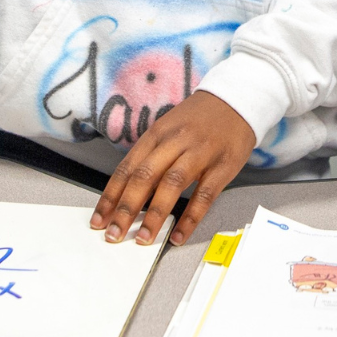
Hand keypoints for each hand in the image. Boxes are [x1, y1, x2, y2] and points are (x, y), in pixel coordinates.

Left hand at [90, 90, 256, 246]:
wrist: (238, 99)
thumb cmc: (199, 118)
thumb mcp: (169, 128)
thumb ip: (151, 156)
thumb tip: (128, 192)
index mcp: (158, 133)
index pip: (127, 168)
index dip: (111, 196)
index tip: (98, 219)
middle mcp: (176, 141)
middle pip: (145, 176)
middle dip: (126, 209)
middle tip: (113, 234)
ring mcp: (200, 153)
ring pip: (172, 185)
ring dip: (155, 215)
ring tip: (143, 238)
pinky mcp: (223, 166)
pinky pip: (204, 195)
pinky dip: (190, 218)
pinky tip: (178, 236)